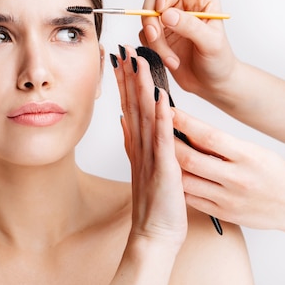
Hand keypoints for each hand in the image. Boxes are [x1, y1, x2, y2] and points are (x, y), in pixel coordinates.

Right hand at [111, 45, 186, 246]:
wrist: (154, 235)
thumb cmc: (153, 205)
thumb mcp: (142, 168)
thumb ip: (135, 143)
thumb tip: (126, 121)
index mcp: (137, 145)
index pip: (129, 106)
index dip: (124, 81)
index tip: (120, 58)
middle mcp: (140, 147)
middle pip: (133, 104)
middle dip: (129, 75)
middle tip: (125, 49)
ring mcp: (150, 157)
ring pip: (145, 115)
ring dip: (142, 87)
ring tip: (140, 61)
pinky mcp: (164, 169)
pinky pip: (163, 138)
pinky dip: (162, 117)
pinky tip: (160, 97)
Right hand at [139, 0, 237, 98]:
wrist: (212, 83)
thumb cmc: (219, 61)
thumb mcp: (210, 43)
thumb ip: (190, 26)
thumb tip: (166, 14)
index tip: (161, 9)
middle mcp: (182, 3)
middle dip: (150, 17)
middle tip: (155, 36)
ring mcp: (168, 19)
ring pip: (146, 17)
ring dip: (153, 39)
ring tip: (170, 58)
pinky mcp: (158, 34)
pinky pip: (143, 35)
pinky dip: (152, 49)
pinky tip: (170, 60)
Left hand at [172, 108, 284, 238]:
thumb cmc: (274, 173)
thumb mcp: (254, 151)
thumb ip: (223, 144)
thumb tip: (190, 131)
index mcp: (247, 156)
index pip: (209, 136)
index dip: (185, 123)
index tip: (168, 111)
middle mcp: (237, 178)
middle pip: (191, 159)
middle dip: (168, 144)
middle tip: (155, 132)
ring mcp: (229, 199)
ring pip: (186, 181)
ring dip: (170, 167)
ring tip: (160, 154)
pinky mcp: (224, 214)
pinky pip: (192, 199)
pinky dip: (179, 186)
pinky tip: (172, 177)